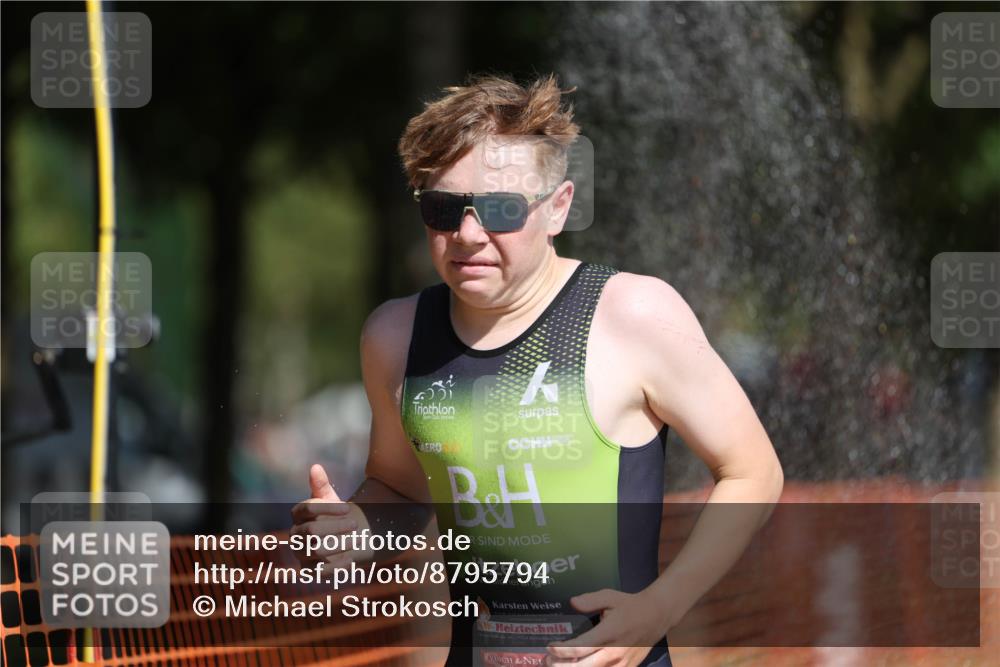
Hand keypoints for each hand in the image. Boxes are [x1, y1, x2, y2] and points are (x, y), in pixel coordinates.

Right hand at [290, 464, 370, 572]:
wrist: (340, 538)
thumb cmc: (333, 514)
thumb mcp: (330, 498)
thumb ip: (321, 485)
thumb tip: (315, 466)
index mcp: (298, 514)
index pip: (307, 508)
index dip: (327, 508)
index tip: (348, 508)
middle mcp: (295, 534)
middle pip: (312, 531)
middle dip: (335, 527)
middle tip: (355, 525)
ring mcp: (301, 553)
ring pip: (317, 550)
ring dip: (339, 545)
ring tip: (357, 539)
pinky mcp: (309, 570)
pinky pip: (321, 570)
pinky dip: (337, 566)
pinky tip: (352, 559)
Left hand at [545, 589, 667, 666]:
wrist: (657, 616)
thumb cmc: (630, 605)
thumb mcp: (610, 597)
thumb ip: (590, 601)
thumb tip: (572, 602)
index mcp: (608, 633)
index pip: (580, 648)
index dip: (561, 650)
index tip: (549, 646)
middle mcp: (614, 652)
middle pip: (583, 666)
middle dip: (561, 665)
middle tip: (546, 660)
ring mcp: (621, 664)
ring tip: (558, 666)